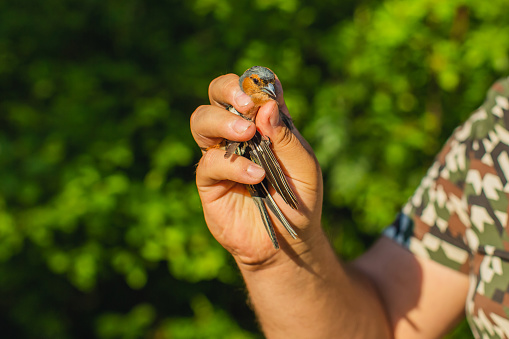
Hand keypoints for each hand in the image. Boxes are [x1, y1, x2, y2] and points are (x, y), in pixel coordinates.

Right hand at [190, 72, 322, 265]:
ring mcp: (220, 155)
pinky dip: (233, 166)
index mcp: (263, 122)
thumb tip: (267, 105)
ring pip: (201, 121)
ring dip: (222, 121)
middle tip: (247, 105)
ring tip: (247, 134)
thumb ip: (286, 137)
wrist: (287, 242)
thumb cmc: (299, 200)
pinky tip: (256, 177)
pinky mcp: (209, 181)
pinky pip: (209, 163)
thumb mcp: (304, 168)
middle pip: (217, 94)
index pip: (251, 88)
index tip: (264, 91)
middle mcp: (238, 133)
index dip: (253, 81)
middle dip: (228, 89)